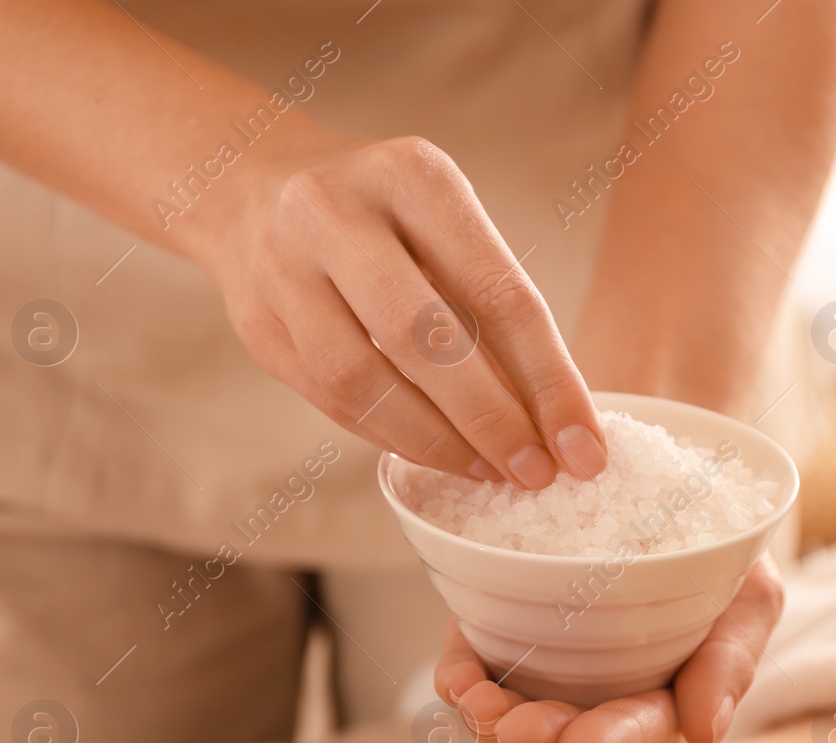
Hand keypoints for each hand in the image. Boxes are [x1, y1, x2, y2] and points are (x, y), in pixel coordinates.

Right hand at [207, 134, 606, 487]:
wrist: (251, 184)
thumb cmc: (382, 213)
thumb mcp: (445, 222)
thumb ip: (493, 307)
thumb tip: (557, 418)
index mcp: (412, 176)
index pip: (498, 294)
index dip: (550, 382)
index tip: (584, 447)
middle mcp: (336, 213)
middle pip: (426, 339)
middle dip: (493, 421)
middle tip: (536, 472)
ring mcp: (283, 269)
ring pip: (364, 382)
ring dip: (438, 442)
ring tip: (489, 470)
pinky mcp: (256, 324)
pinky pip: (332, 401)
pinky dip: (392, 437)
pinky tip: (437, 453)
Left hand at [433, 555, 784, 742]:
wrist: (680, 496)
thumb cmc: (726, 554)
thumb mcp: (752, 595)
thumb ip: (733, 662)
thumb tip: (704, 737)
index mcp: (670, 698)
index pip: (642, 730)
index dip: (610, 741)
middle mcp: (607, 695)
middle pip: (569, 733)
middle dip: (539, 735)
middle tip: (514, 726)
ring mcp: (556, 669)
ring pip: (517, 714)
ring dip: (492, 718)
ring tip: (473, 702)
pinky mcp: (511, 635)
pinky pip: (478, 672)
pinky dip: (462, 681)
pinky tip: (455, 680)